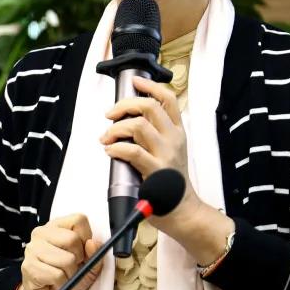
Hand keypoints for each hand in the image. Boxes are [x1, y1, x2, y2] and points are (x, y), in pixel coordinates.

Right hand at [17, 213, 102, 289]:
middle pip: (73, 239)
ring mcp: (32, 249)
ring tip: (62, 278)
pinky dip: (61, 284)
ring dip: (70, 275)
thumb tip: (93, 243)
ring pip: (67, 260)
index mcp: (55, 227)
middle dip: (78, 259)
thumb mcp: (86, 268)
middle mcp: (41, 233)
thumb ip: (94, 255)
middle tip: (71, 268)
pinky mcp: (28, 266)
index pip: (78, 220)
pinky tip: (54, 284)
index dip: (86, 238)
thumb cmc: (64, 279)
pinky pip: (57, 276)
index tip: (83, 251)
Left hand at [99, 76, 197, 215]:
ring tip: (107, 138)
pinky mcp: (156, 171)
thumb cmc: (171, 180)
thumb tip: (127, 116)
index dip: (150, 86)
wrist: (182, 208)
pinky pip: (132, 151)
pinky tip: (110, 151)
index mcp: (177, 131)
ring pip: (138, 125)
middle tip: (110, 114)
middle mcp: (173, 138)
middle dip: (124, 105)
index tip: (135, 81)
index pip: (168, 99)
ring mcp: (166, 154)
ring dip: (115, 128)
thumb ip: (156, 132)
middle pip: (149, 106)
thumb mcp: (171, 149)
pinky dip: (115, 148)